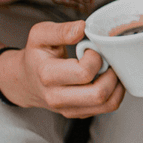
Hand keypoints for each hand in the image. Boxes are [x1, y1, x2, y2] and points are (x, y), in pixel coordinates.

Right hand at [5, 20, 123, 116]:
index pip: (84, 72)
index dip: (96, 58)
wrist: (26, 80)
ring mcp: (68, 109)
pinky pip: (107, 108)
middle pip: (99, 94)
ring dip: (116, 84)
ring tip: (109, 70)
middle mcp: (56, 97)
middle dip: (111, 74)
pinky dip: (115, 93)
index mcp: (47, 75)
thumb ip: (60, 30)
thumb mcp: (40, 35)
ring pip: (107, 104)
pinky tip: (106, 79)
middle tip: (105, 62)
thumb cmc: (37, 56)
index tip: (92, 50)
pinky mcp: (78, 114)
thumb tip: (82, 28)